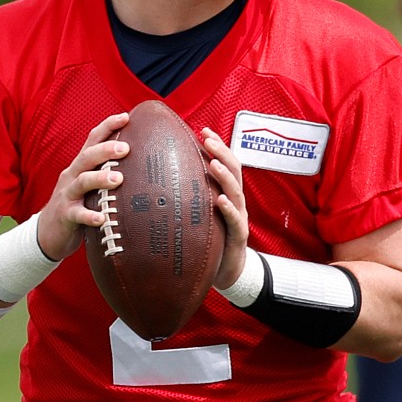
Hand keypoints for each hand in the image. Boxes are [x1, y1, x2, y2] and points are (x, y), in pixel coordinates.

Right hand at [32, 112, 130, 261]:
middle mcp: (72, 176)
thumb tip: (140, 167)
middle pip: (87, 157)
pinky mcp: (65, 215)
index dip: (107, 126)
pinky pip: (77, 214)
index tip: (126, 116)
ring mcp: (67, 195)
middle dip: (105, 150)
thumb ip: (106, 174)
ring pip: (82, 182)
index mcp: (80, 166)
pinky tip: (102, 219)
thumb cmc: (77, 206)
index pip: (92, 140)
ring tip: (118, 179)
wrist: (48, 233)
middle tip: (126, 148)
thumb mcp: (89, 186)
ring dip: (99, 178)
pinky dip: (90, 216)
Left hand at [201, 128, 251, 291]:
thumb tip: (162, 179)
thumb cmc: (212, 242)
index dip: (217, 145)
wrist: (227, 272)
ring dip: (225, 176)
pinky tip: (220, 200)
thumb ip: (190, 197)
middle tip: (208, 139)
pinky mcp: (238, 237)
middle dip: (222, 152)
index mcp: (226, 194)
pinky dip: (229, 209)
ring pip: (236, 192)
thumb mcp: (200, 215)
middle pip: (234, 171)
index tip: (203, 129)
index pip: (225, 164)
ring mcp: (239, 219)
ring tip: (214, 163)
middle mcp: (235, 203)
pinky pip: (235, 221)